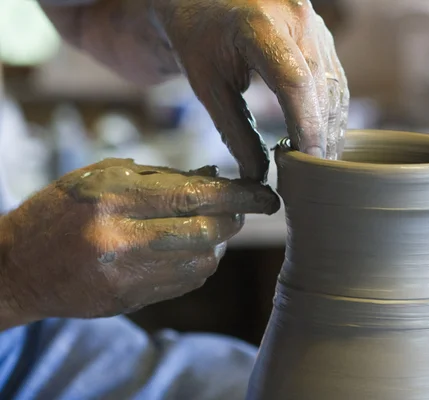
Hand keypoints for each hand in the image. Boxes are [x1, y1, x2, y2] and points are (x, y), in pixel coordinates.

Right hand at [0, 159, 278, 324]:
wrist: (18, 267)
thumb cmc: (61, 211)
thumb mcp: (102, 177)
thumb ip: (160, 177)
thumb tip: (216, 175)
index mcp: (112, 199)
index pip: (193, 196)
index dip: (238, 194)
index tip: (267, 193)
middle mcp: (121, 240)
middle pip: (206, 231)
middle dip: (235, 219)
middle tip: (245, 208)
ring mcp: (126, 276)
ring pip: (203, 262)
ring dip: (219, 242)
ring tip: (212, 226)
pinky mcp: (129, 300)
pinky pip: (186, 283)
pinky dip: (201, 264)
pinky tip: (192, 250)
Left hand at [152, 0, 349, 180]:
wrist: (203, 2)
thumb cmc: (197, 39)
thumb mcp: (208, 87)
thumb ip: (234, 132)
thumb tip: (258, 175)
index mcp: (259, 24)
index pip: (295, 82)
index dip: (306, 126)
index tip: (309, 160)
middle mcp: (295, 16)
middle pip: (322, 85)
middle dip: (322, 133)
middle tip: (317, 171)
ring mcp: (312, 23)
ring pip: (335, 84)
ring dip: (332, 126)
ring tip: (322, 160)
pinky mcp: (320, 34)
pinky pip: (334, 77)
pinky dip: (330, 110)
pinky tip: (323, 136)